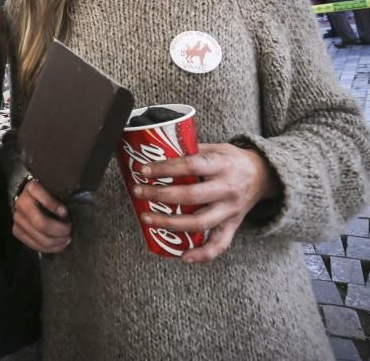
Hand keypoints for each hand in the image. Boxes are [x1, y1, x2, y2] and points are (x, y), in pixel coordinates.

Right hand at [12, 179, 71, 252]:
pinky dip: (51, 248)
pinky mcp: (16, 231)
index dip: (55, 207)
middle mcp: (21, 204)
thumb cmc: (47, 193)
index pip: (44, 199)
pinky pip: (35, 246)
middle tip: (69, 229)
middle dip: (60, 230)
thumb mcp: (54, 189)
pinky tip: (60, 244)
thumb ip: (60, 197)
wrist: (28, 197)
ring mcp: (17, 219)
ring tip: (67, 238)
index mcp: (31, 188)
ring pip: (41, 239)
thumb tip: (64, 214)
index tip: (65, 212)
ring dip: (58, 242)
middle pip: (42, 224)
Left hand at [133, 143, 279, 263]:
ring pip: (200, 222)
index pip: (191, 166)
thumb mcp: (216, 147)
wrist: (265, 175)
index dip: (166, 168)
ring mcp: (231, 209)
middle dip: (161, 195)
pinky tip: (183, 256)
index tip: (144, 170)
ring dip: (171, 223)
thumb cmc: (232, 160)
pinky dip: (203, 254)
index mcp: (222, 165)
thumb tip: (157, 150)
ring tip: (147, 218)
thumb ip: (191, 151)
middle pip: (191, 196)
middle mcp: (227, 188)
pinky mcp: (233, 224)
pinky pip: (220, 244)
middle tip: (138, 192)